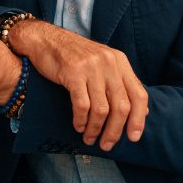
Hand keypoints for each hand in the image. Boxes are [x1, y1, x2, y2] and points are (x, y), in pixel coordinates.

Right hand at [9, 21, 147, 151]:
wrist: (44, 39)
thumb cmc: (72, 54)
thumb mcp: (101, 61)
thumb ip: (118, 81)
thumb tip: (138, 111)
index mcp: (119, 61)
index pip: (139, 94)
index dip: (138, 119)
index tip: (133, 137)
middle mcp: (108, 63)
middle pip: (121, 106)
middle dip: (115, 131)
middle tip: (107, 144)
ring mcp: (91, 67)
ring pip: (102, 109)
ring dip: (96, 129)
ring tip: (90, 138)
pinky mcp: (73, 73)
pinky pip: (82, 105)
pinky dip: (81, 120)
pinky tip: (78, 126)